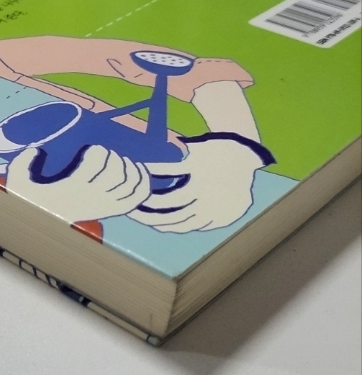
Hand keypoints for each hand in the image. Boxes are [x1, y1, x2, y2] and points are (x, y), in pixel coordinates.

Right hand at [5, 145, 150, 222]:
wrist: (41, 229)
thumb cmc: (31, 202)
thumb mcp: (17, 183)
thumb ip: (21, 163)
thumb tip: (35, 149)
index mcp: (71, 187)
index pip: (97, 162)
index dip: (99, 151)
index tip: (91, 149)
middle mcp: (91, 197)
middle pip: (117, 170)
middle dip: (114, 156)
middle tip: (106, 154)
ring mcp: (104, 205)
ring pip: (130, 182)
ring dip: (129, 167)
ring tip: (121, 161)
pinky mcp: (112, 211)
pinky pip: (137, 197)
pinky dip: (143, 183)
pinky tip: (140, 171)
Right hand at [128, 138, 261, 232]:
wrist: (243, 147)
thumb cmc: (237, 176)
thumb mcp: (235, 204)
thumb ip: (215, 218)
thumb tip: (196, 227)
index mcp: (217, 215)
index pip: (183, 226)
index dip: (162, 225)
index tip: (148, 221)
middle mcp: (209, 204)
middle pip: (173, 218)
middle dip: (149, 218)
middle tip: (132, 212)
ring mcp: (202, 185)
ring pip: (169, 201)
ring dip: (148, 200)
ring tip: (135, 195)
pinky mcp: (197, 165)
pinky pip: (169, 171)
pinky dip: (153, 171)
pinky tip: (142, 169)